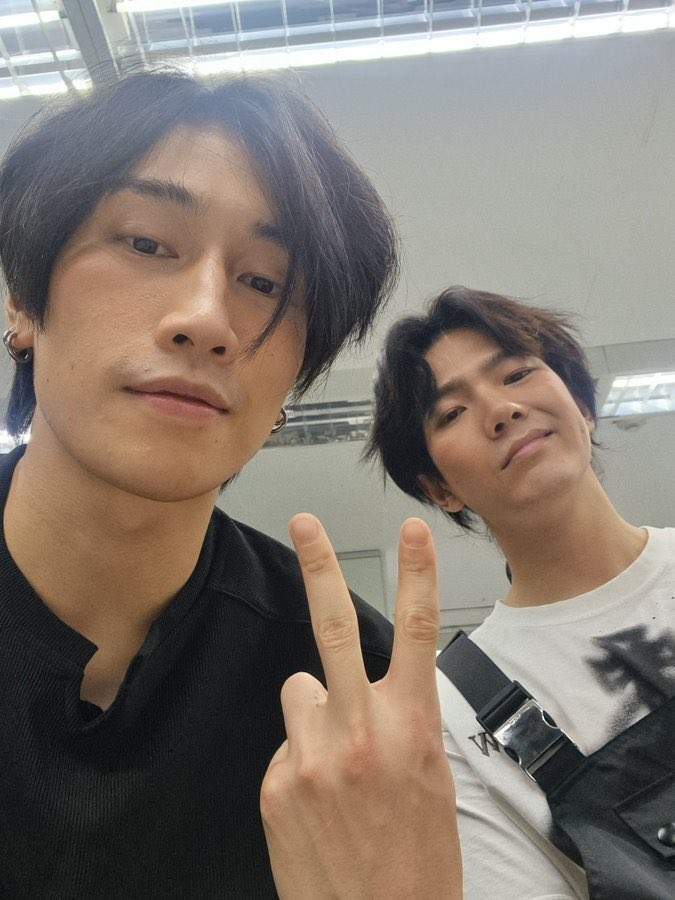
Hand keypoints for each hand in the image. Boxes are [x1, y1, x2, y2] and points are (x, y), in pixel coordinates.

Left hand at [261, 514, 461, 898]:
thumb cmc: (418, 859)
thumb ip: (399, 720)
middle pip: (333, 626)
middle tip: (304, 523)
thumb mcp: (431, 778)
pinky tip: (318, 802)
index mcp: (412, 727)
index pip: (419, 632)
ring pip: (299, 691)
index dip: (418, 574)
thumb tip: (361, 686)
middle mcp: (360, 731)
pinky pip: (284, 744)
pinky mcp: (276, 783)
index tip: (412, 530)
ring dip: (314, 712)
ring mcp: (311, 756)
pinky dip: (298, 761)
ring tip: (335, 765)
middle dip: (319, 565)